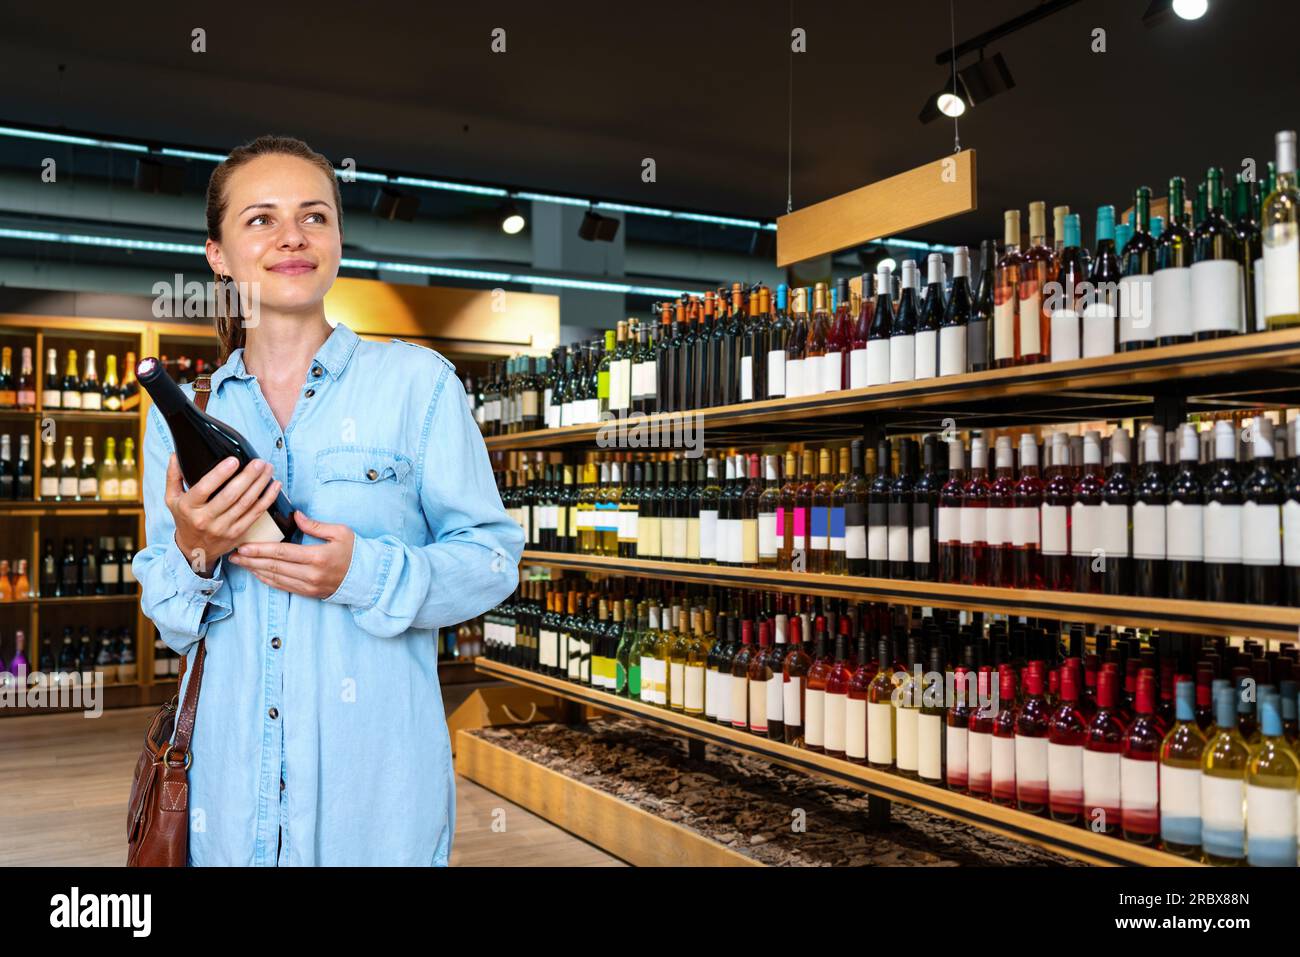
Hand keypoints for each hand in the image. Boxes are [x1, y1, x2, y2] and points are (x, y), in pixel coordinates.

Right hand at [167, 454, 282, 576]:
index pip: (205, 488)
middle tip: (259, 462)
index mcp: (189, 507)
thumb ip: (173, 476)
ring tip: (268, 469)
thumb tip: (176, 455)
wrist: (194, 549)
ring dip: (260, 484)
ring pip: (246, 503)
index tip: (234, 460)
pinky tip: (275, 486)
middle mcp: (206, 519)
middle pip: (230, 495)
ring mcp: (224, 528)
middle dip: (248, 477)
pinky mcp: (238, 533)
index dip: (220, 474)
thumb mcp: (172, 499)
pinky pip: (256, 514)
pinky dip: (267, 499)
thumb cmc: (185, 519)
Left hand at [228, 511, 354, 598]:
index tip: (243, 545)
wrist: (368, 578)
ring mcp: (308, 586)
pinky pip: (282, 587)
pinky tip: (256, 573)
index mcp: (317, 557)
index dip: (260, 549)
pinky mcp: (308, 592)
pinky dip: (266, 580)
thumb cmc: (356, 552)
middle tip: (233, 553)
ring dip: (255, 570)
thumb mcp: (340, 532)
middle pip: (273, 566)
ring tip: (240, 563)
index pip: (281, 552)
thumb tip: (296, 516)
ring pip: (274, 578)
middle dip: (250, 560)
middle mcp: (310, 574)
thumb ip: (316, 525)